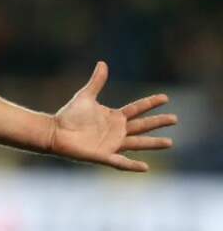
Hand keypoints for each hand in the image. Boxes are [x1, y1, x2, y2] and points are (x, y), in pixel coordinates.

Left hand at [49, 61, 177, 171]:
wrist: (55, 132)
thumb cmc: (69, 115)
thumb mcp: (85, 96)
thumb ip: (96, 82)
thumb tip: (102, 63)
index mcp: (114, 117)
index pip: (137, 109)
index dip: (151, 103)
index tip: (166, 97)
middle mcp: (117, 131)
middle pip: (142, 126)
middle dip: (158, 122)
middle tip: (175, 118)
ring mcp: (112, 144)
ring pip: (138, 144)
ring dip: (153, 144)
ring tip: (170, 142)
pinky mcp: (104, 156)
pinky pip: (121, 162)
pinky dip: (132, 165)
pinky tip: (146, 167)